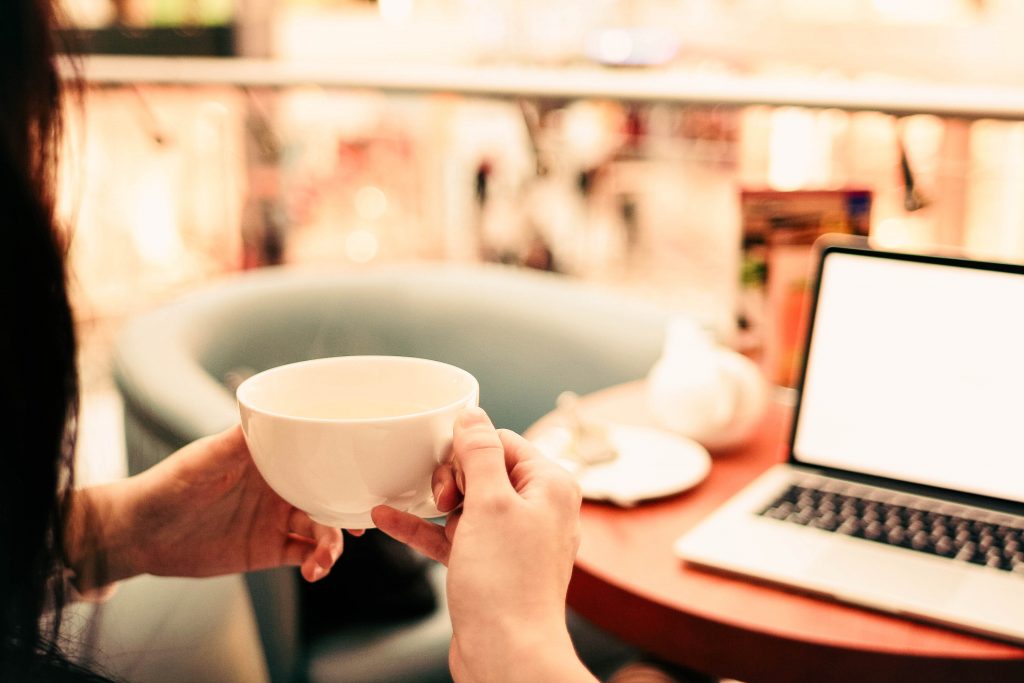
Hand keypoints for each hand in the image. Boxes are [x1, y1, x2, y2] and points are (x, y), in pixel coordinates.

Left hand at [66, 425, 348, 591]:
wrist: (139, 534)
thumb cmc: (168, 484)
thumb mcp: (204, 458)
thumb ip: (239, 439)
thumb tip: (270, 413)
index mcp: (272, 457)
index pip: (318, 454)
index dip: (345, 464)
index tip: (364, 474)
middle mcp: (281, 486)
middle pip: (329, 493)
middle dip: (349, 509)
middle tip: (364, 526)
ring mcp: (277, 518)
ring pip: (322, 528)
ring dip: (333, 543)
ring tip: (324, 560)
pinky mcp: (269, 550)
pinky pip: (304, 555)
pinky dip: (316, 564)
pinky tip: (314, 572)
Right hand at [372, 408, 593, 682]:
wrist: (507, 655)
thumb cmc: (507, 584)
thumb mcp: (490, 503)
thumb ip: (480, 454)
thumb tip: (473, 415)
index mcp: (550, 486)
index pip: (504, 442)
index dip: (469, 450)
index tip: (447, 469)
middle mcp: (537, 510)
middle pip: (484, 469)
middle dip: (451, 478)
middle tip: (441, 499)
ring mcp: (512, 540)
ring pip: (465, 503)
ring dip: (433, 502)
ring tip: (407, 500)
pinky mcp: (489, 566)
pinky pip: (453, 535)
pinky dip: (424, 528)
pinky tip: (387, 518)